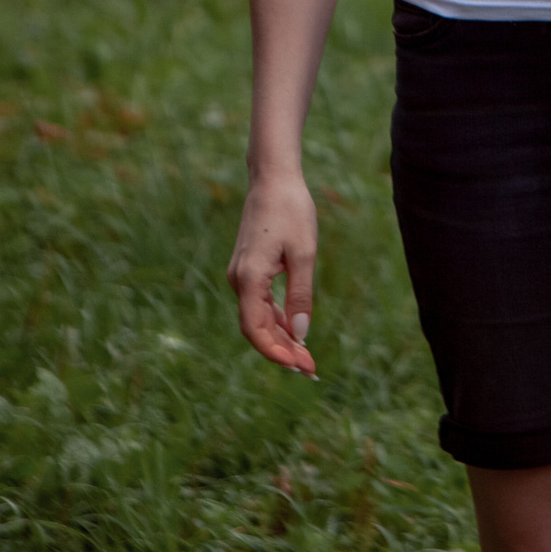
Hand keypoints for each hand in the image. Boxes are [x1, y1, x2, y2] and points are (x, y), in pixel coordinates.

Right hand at [227, 169, 318, 376]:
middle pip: (257, 328)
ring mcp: (241, 277)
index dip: (276, 352)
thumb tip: (302, 334)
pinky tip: (296, 333)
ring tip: (307, 358)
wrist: (273, 181)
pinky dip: (278, 321)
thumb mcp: (304, 254)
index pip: (256, 329)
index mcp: (248, 278)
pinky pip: (260, 305)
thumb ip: (300, 295)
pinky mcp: (249, 271)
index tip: (300, 366)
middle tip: (311, 370)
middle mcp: (239, 281)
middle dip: (283, 351)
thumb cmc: (291, 212)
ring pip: (259, 319)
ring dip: (281, 339)